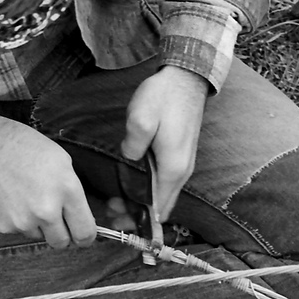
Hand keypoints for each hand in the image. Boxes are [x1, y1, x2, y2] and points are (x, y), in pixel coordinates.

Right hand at [0, 115, 95, 248]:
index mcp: (67, 191)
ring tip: (27, 197)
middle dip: (62, 233)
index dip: (86, 236)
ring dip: (38, 224)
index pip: (85, 233)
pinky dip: (18, 220)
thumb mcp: (61, 160)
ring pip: (39, 236)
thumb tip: (77, 215)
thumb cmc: (22, 146)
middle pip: (62, 242)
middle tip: (55, 217)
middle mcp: (47, 211)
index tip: (82, 233)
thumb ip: (72, 192)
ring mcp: (23, 221)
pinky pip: (19, 231)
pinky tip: (12, 199)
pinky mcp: (3, 226)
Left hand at [120, 65, 208, 219]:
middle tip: (111, 211)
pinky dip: (148, 191)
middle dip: (137, 215)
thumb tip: (129, 158)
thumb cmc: (164, 97)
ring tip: (117, 200)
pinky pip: (163, 184)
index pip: (157, 209)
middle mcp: (181, 173)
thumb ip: (133, 144)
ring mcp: (182, 165)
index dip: (137, 219)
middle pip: (161, 208)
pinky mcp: (178, 157)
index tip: (116, 218)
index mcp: (172, 168)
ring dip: (142, 203)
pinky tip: (130, 184)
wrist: (186, 79)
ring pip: (162, 197)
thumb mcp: (142, 117)